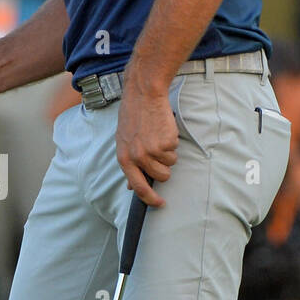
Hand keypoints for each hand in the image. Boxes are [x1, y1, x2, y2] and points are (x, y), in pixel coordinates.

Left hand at [115, 83, 177, 206]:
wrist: (143, 95)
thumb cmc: (133, 116)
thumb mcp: (124, 142)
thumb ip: (129, 164)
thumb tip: (131, 186)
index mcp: (124, 159)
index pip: (138, 187)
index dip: (150, 199)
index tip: (159, 204)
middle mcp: (137, 157)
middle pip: (161, 177)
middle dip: (165, 167)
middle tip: (159, 149)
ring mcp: (152, 151)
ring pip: (170, 163)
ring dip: (168, 152)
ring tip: (158, 135)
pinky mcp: (166, 142)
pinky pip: (175, 149)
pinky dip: (172, 140)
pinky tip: (163, 128)